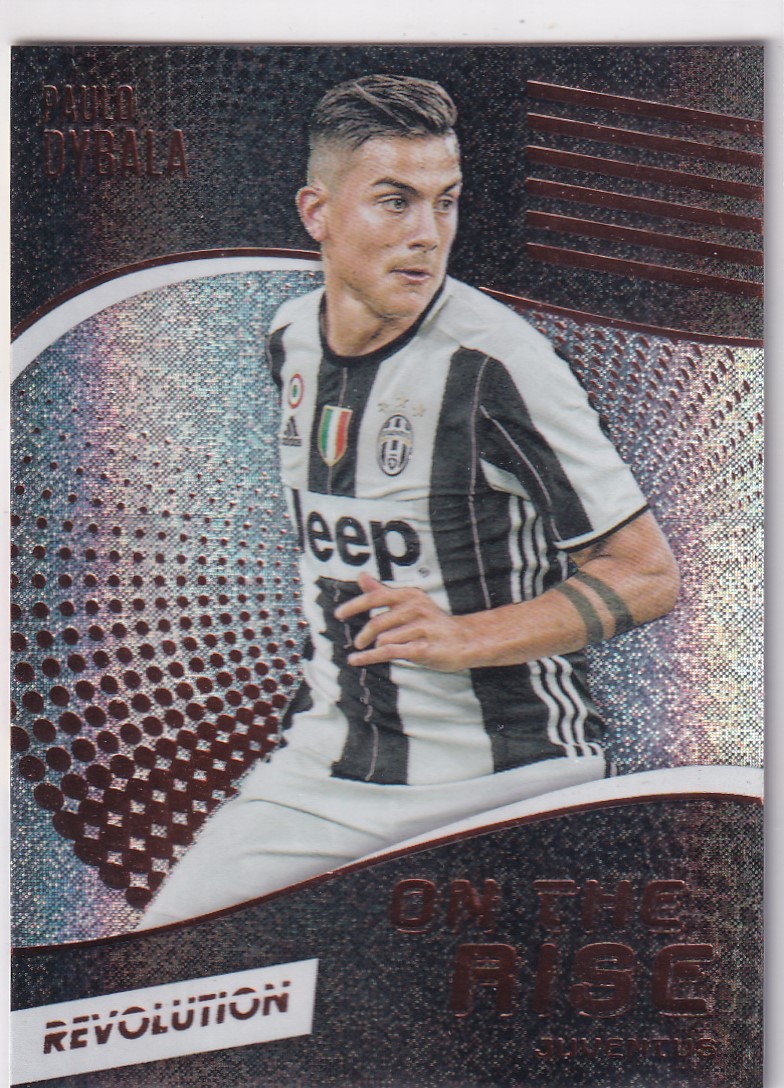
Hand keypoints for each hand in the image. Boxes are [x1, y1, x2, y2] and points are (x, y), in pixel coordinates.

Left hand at [334, 572, 471, 670]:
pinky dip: (368, 658)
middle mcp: (415, 609)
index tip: (338, 614)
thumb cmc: (432, 622)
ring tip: (386, 650)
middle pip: (376, 623)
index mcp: (410, 595)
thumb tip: (361, 576)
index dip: (354, 606)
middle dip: (364, 635)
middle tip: (359, 643)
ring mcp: (421, 629)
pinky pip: (389, 653)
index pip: (375, 597)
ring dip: (379, 648)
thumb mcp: (409, 603)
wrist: (465, 640)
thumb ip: (383, 592)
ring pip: (384, 640)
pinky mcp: (423, 649)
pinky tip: (355, 660)